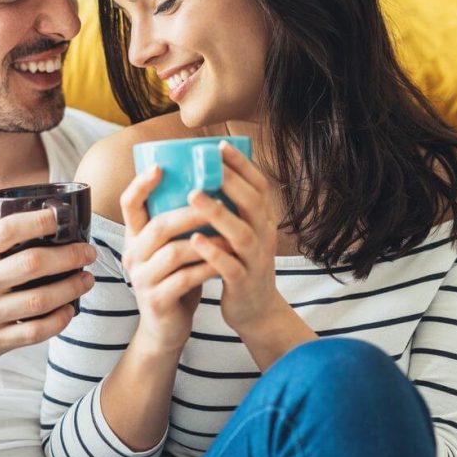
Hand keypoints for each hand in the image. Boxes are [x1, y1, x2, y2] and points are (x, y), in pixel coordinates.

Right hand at [0, 206, 96, 432]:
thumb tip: (43, 226)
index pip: (5, 231)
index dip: (37, 220)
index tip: (60, 216)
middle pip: (31, 264)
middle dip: (68, 256)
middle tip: (87, 252)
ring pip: (40, 300)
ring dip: (71, 288)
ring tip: (86, 279)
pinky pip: (36, 331)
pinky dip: (59, 320)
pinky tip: (70, 310)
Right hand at [120, 164, 219, 351]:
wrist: (166, 328)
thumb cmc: (174, 279)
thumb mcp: (168, 248)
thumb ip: (175, 224)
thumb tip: (204, 184)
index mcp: (135, 237)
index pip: (129, 204)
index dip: (141, 184)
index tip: (160, 166)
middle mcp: (133, 255)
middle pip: (157, 226)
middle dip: (189, 212)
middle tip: (215, 200)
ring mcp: (142, 279)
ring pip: (173, 252)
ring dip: (205, 242)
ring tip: (229, 234)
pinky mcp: (157, 300)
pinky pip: (185, 279)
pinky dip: (207, 268)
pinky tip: (224, 263)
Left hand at [186, 141, 283, 337]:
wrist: (255, 311)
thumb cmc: (240, 263)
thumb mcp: (242, 232)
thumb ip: (231, 208)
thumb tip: (203, 173)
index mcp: (262, 220)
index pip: (258, 186)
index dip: (242, 165)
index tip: (220, 145)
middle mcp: (264, 236)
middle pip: (252, 203)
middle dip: (230, 181)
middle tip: (206, 163)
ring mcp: (256, 260)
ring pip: (241, 233)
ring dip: (217, 213)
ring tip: (193, 195)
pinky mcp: (244, 283)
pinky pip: (230, 267)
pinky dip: (213, 253)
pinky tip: (195, 241)